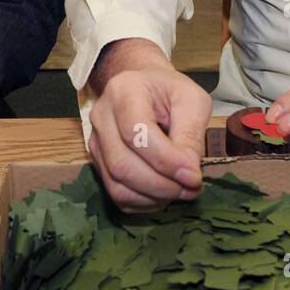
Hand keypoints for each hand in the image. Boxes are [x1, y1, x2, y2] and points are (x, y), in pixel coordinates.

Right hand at [86, 38, 210, 211]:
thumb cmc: (170, 92)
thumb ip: (191, 135)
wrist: (145, 87)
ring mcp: (96, 141)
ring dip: (153, 197)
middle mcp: (101, 116)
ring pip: (116, 184)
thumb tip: (189, 176)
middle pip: (121, 164)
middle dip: (160, 185)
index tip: (194, 177)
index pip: (135, 133)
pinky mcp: (98, 162)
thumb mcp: (192, 101)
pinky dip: (143, 202)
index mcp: (124, 91)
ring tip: (180, 192)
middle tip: (191, 189)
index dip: (165, 161)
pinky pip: (116, 193)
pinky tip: (164, 194)